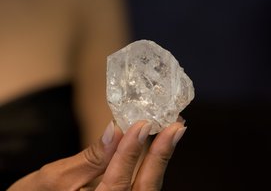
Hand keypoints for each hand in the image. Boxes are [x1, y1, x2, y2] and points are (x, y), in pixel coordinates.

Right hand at [8, 120, 185, 190]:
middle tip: (176, 127)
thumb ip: (89, 158)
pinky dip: (152, 164)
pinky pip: (141, 184)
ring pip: (147, 187)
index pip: (117, 182)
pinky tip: (158, 145)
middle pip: (144, 187)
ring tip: (172, 131)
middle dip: (161, 156)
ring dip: (161, 159)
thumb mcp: (55, 177)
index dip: (130, 152)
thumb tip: (114, 130)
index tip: (141, 124)